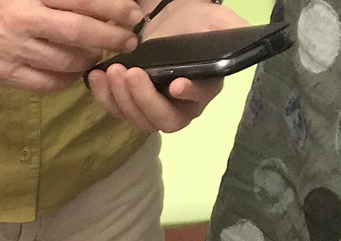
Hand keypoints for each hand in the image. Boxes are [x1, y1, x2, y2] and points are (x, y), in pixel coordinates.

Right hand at [0, 0, 137, 91]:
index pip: (82, 0)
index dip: (112, 7)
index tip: (133, 13)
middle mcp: (25, 21)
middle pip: (79, 31)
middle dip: (111, 37)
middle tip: (129, 40)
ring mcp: (15, 50)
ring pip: (66, 60)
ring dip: (90, 59)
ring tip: (98, 55)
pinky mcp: (7, 75)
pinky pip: (47, 83)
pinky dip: (67, 80)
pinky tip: (75, 73)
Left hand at [87, 2, 245, 132]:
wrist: (166, 22)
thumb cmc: (193, 22)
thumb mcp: (215, 19)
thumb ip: (229, 29)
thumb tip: (244, 36)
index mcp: (205, 87)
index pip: (200, 99)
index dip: (189, 95)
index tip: (176, 83)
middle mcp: (181, 106)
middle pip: (164, 119)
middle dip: (145, 99)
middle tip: (130, 73)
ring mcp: (154, 109)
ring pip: (138, 119)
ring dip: (122, 98)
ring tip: (112, 70)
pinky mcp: (131, 106)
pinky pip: (117, 111)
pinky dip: (104, 97)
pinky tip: (96, 75)